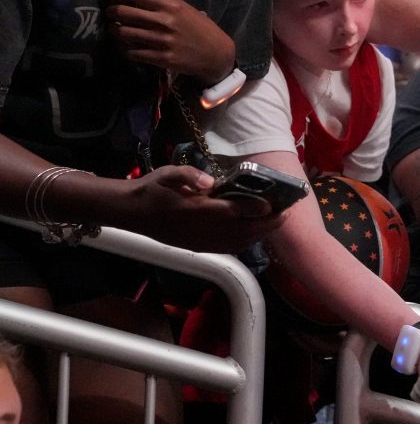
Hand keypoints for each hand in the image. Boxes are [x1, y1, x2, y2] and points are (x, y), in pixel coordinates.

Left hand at [105, 0, 233, 80]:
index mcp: (171, 5)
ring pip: (123, 33)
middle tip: (111, 14)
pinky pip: (132, 52)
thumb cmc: (201, 29)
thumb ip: (158, 0)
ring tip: (116, 30)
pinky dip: (125, 49)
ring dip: (115, 31)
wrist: (217, 55)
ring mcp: (162, 41)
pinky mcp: (162, 59)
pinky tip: (126, 46)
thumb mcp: (184, 9)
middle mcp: (165, 21)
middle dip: (111, 12)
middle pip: (123, 12)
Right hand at [122, 167, 289, 251]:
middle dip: (266, 224)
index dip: (253, 209)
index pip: (230, 211)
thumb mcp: (167, 174)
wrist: (131, 213)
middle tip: (285, 213)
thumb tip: (211, 181)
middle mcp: (200, 229)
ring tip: (276, 222)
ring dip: (260, 234)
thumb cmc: (152, 189)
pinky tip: (256, 233)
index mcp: (194, 209)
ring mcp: (199, 242)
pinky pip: (229, 249)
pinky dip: (247, 242)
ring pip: (238, 243)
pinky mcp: (198, 248)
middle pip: (241, 231)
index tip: (272, 204)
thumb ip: (189, 175)